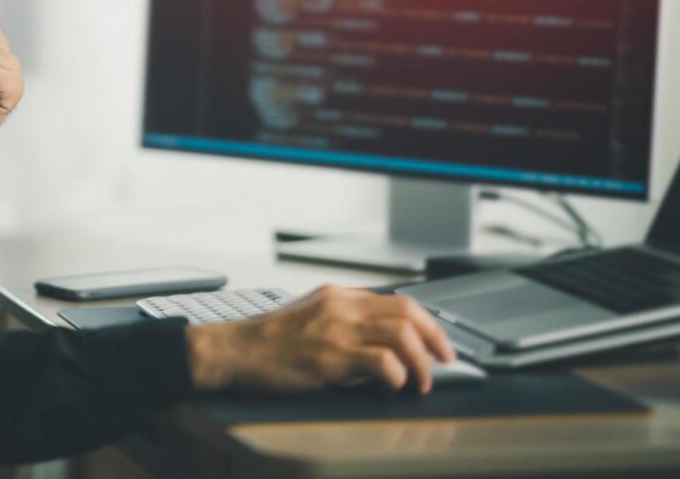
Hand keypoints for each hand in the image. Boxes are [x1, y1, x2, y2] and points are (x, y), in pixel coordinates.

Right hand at [185, 285, 453, 393]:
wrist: (234, 350)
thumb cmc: (267, 341)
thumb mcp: (309, 314)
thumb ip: (342, 318)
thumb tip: (379, 340)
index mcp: (338, 295)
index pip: (398, 300)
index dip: (427, 322)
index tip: (437, 343)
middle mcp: (341, 306)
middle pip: (408, 312)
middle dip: (436, 338)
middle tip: (445, 361)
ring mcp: (336, 329)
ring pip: (402, 334)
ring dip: (421, 362)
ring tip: (421, 382)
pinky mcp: (330, 356)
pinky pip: (382, 361)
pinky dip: (397, 375)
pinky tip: (395, 386)